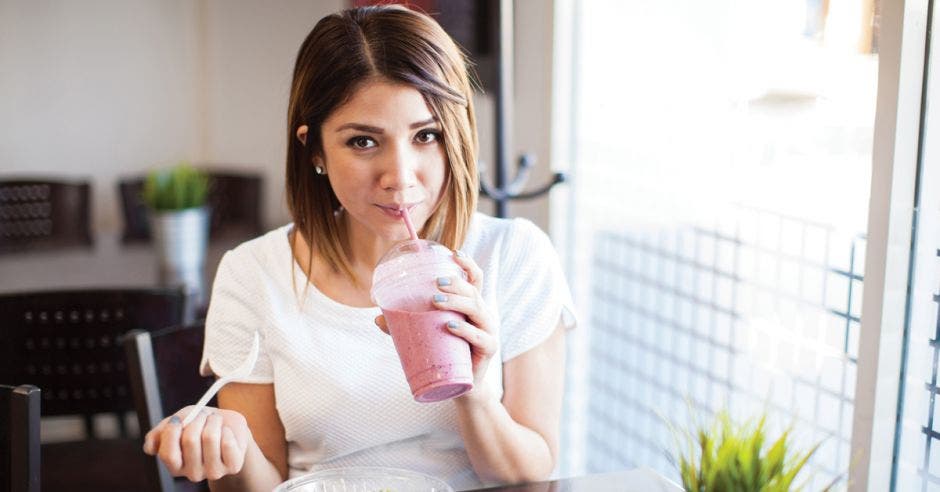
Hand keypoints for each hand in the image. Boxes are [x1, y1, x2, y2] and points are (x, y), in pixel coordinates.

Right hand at [143, 405, 251, 481]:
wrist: (227, 425)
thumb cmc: (199, 424)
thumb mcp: (178, 422)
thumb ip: (159, 432)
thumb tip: (150, 448)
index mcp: (176, 466)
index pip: (168, 454)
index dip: (171, 431)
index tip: (177, 418)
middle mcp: (193, 473)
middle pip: (190, 440)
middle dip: (196, 419)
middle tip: (202, 416)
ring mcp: (213, 472)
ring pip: (210, 437)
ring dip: (213, 421)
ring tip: (215, 422)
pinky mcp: (233, 466)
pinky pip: (227, 442)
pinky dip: (227, 430)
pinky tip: (226, 433)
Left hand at [374, 250, 498, 388]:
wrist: (462, 386)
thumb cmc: (447, 354)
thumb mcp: (428, 335)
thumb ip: (406, 325)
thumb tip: (378, 318)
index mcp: (471, 306)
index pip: (475, 279)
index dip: (468, 264)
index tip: (454, 254)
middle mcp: (482, 314)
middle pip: (473, 291)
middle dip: (456, 283)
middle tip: (435, 281)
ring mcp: (488, 331)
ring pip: (476, 309)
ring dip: (456, 302)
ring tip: (435, 301)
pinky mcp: (488, 349)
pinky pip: (480, 337)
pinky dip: (465, 330)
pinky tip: (450, 325)